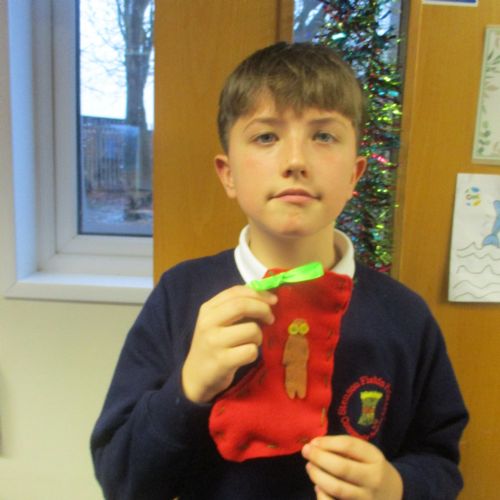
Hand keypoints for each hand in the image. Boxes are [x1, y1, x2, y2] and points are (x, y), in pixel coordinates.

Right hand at [182, 285, 276, 403]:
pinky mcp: (222, 361)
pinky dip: (253, 353)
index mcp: (208, 309)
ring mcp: (214, 342)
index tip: (273, 300)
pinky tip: (245, 356)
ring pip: (251, 329)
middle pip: (243, 305)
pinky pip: (251, 351)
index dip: (258, 293)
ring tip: (251, 343)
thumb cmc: (213, 345)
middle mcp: (208, 322)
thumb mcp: (217, 322)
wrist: (195, 376)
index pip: (236, 292)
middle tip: (271, 319)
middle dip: (263, 309)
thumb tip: (266, 296)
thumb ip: (236, 307)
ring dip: (259, 336)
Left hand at [302, 435, 402, 499]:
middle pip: (342, 468)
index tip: (313, 442)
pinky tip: (318, 488)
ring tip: (310, 467)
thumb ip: (343, 449)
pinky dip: (323, 496)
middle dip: (319, 458)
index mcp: (375, 458)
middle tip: (306, 452)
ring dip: (318, 476)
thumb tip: (315, 446)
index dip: (327, 443)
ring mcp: (367, 499)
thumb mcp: (365, 454)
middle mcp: (373, 479)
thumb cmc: (371, 468)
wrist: (393, 494)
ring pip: (337, 489)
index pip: (349, 446)